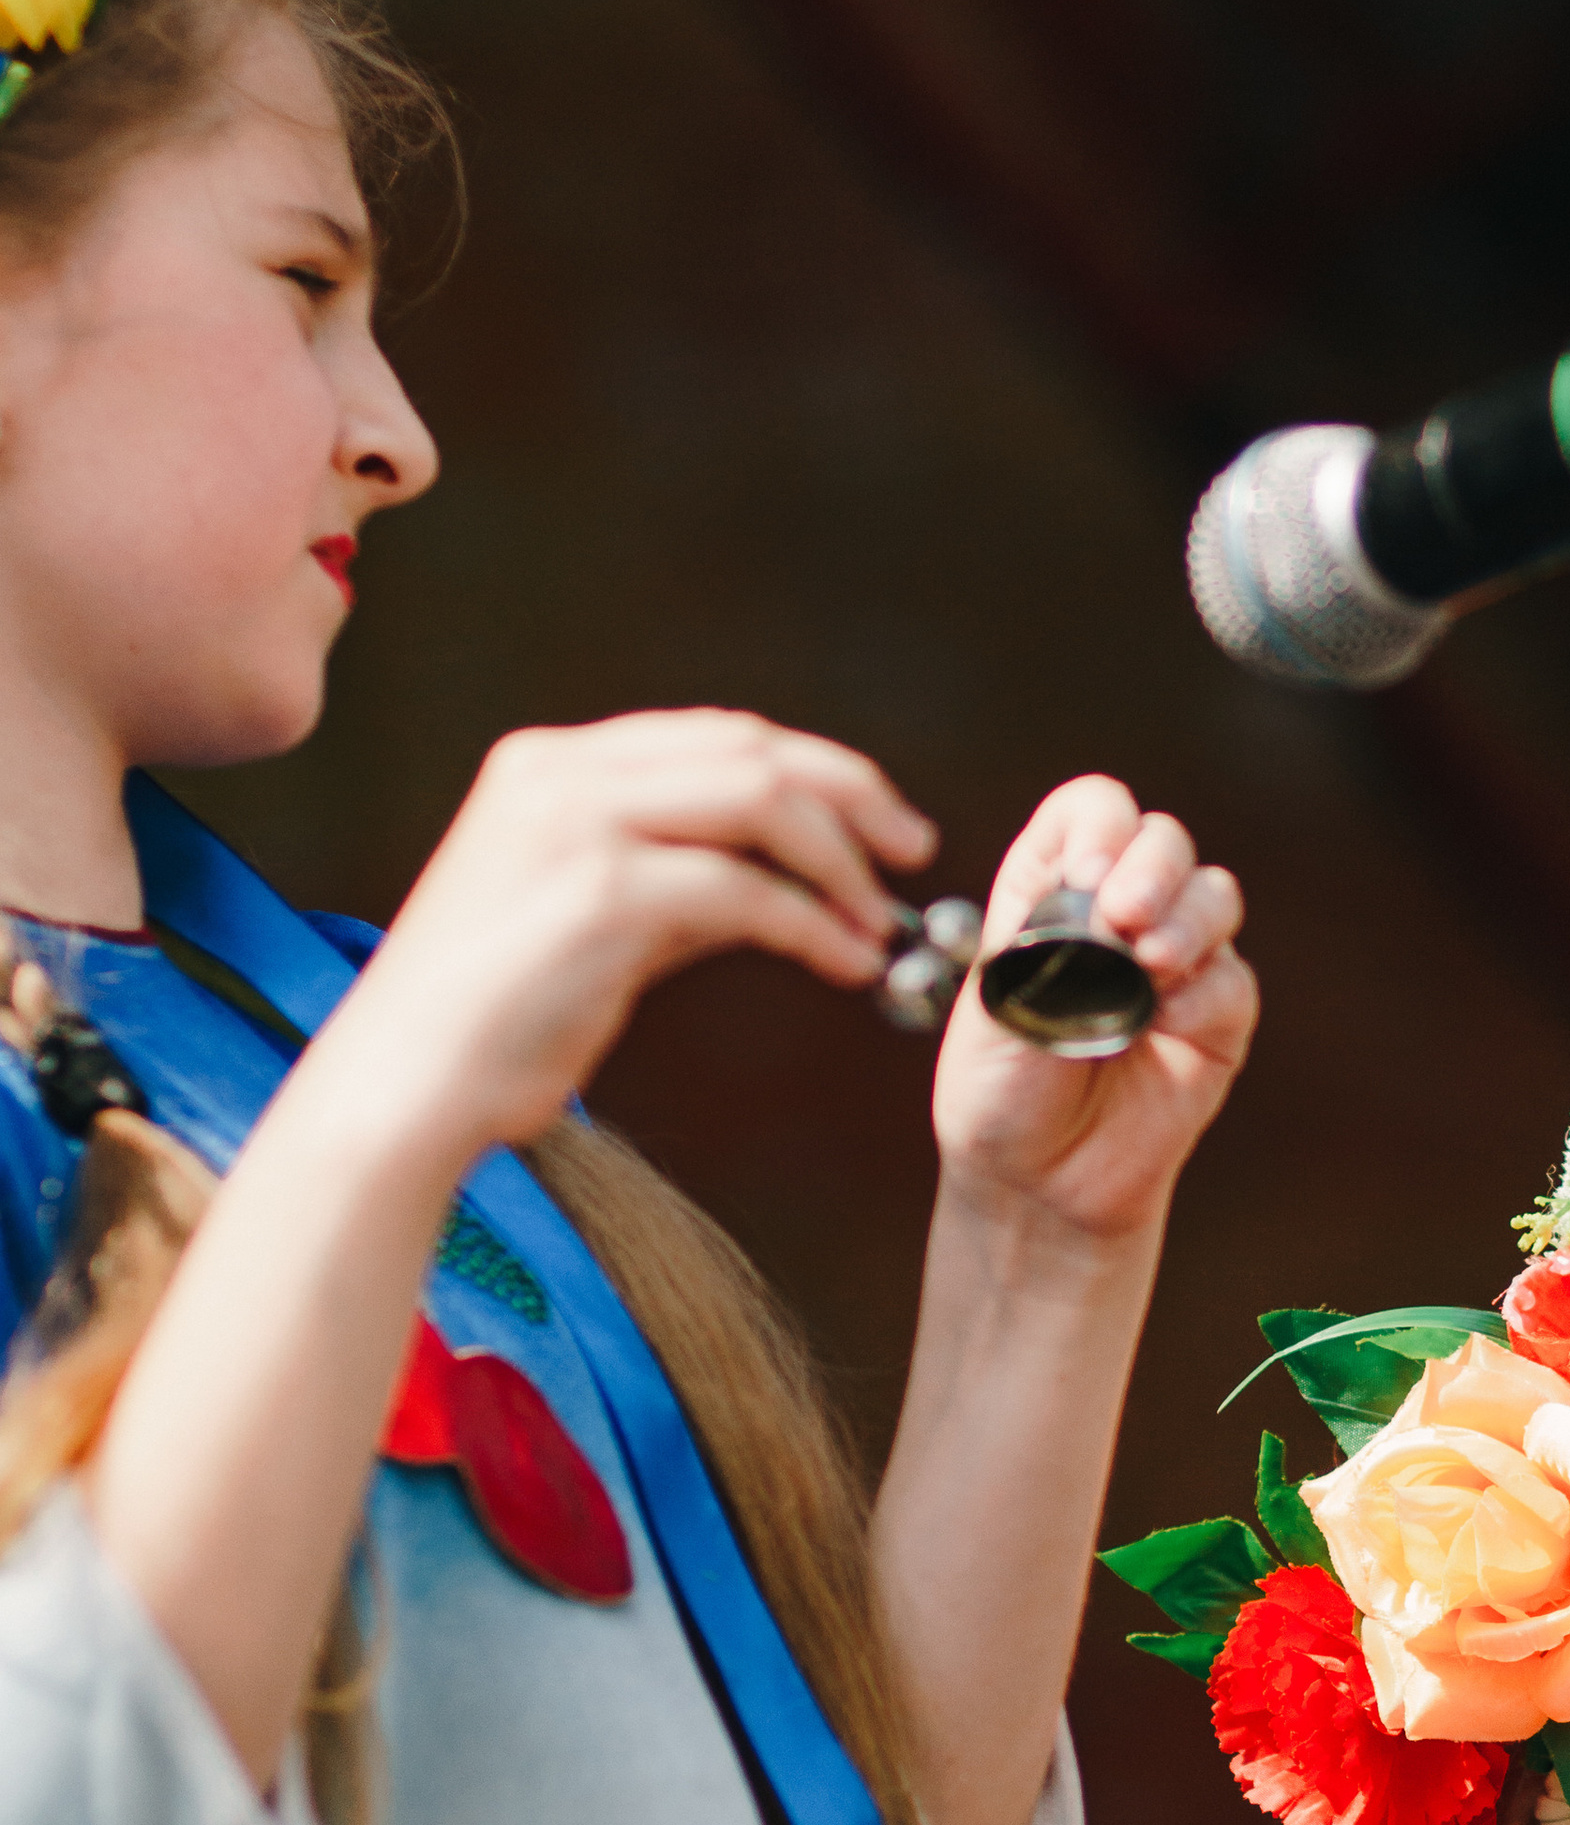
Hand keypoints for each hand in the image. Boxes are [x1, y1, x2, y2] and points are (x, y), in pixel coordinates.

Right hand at [312, 711, 937, 1163]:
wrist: (402, 1089)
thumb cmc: (491, 1026)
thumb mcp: (596, 925)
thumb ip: (680, 883)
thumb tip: (788, 881)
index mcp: (550, 766)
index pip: (717, 735)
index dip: (816, 771)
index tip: (879, 823)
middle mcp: (560, 774)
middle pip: (751, 749)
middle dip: (851, 797)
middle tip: (912, 854)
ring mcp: (576, 825)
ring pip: (761, 802)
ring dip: (841, 863)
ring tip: (878, 925)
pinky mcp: (599, 893)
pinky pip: (745, 891)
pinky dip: (812, 924)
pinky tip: (844, 962)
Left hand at [930, 774, 1253, 1247]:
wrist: (1035, 1185)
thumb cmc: (1002, 1092)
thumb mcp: (999, 1006)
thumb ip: (1054, 948)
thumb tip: (1118, 916)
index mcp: (1051, 889)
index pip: (1093, 812)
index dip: (1100, 825)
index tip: (1087, 873)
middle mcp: (1120, 912)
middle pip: (1163, 840)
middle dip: (1152, 867)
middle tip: (1124, 916)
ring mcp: (1176, 962)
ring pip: (1213, 896)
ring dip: (1187, 919)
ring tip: (1151, 965)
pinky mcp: (1216, 1020)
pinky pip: (1231, 981)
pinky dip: (1205, 995)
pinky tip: (1167, 1025)